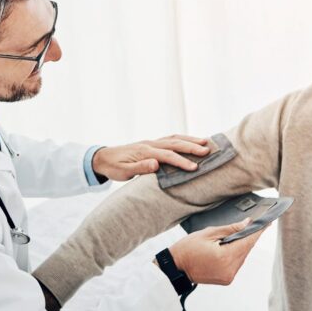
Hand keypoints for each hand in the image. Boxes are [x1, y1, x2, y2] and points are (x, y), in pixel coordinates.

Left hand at [92, 135, 209, 181]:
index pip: (167, 156)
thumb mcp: (123, 172)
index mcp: (144, 152)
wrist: (103, 158)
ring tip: (205, 142)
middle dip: (191, 147)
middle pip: (174, 143)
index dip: (181, 161)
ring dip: (190, 140)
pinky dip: (182, 139)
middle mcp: (150, 144)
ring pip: (174, 138)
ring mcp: (151, 142)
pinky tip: (190, 141)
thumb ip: (140, 168)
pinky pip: (170, 139)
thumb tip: (156, 165)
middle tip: (208, 151)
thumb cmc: (114, 167)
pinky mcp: (152, 144)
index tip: (195, 167)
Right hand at [167, 218, 266, 284]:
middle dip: (248, 237)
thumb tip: (247, 224)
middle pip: (246, 249)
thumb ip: (230, 229)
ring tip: (232, 237)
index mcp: (225, 257)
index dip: (258, 231)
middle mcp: (230, 269)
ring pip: (242, 256)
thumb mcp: (208, 233)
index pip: (248, 241)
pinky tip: (227, 247)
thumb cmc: (187, 249)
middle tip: (251, 225)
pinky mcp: (226, 279)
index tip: (267, 223)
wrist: (176, 267)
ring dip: (240, 246)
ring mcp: (228, 276)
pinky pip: (236, 263)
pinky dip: (235, 254)